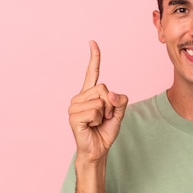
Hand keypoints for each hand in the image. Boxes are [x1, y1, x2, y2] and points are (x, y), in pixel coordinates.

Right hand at [68, 40, 127, 162]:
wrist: (98, 149)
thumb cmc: (105, 131)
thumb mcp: (118, 113)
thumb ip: (119, 100)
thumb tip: (109, 93)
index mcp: (89, 94)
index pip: (92, 73)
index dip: (94, 58)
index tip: (93, 42)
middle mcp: (79, 97)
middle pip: (103, 88)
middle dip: (110, 105)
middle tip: (104, 117)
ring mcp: (74, 106)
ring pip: (100, 100)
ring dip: (104, 114)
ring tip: (97, 123)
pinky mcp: (73, 116)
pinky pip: (95, 111)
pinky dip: (98, 120)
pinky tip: (91, 126)